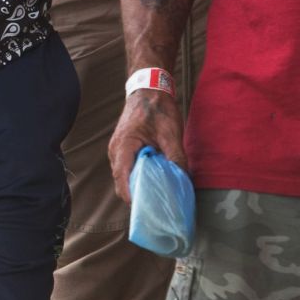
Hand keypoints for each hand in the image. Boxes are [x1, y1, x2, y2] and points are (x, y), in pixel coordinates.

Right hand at [106, 87, 183, 202]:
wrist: (148, 89)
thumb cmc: (158, 109)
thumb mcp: (171, 133)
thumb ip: (176, 157)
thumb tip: (183, 180)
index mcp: (124, 147)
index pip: (122, 180)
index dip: (133, 197)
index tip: (147, 209)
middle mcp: (115, 152)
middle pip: (121, 183)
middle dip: (137, 196)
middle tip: (157, 206)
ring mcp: (117, 151)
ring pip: (123, 178)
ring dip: (137, 187)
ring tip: (157, 196)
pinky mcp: (122, 150)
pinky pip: (126, 170)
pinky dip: (137, 178)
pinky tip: (153, 180)